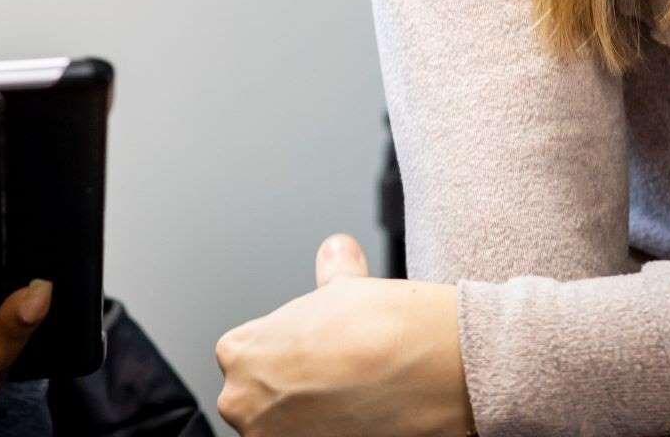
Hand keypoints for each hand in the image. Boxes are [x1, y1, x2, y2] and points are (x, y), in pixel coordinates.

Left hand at [215, 234, 470, 436]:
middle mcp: (243, 402)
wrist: (430, 367)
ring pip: (283, 432)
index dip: (287, 358)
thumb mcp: (345, 286)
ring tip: (354, 404)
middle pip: (259, 402)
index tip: (317, 357)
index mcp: (240, 354)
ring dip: (310, 424)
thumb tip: (336, 251)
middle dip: (292, 396)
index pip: (247, 360)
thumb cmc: (382, 326)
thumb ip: (330, 271)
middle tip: (338, 383)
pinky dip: (335, 436)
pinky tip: (362, 424)